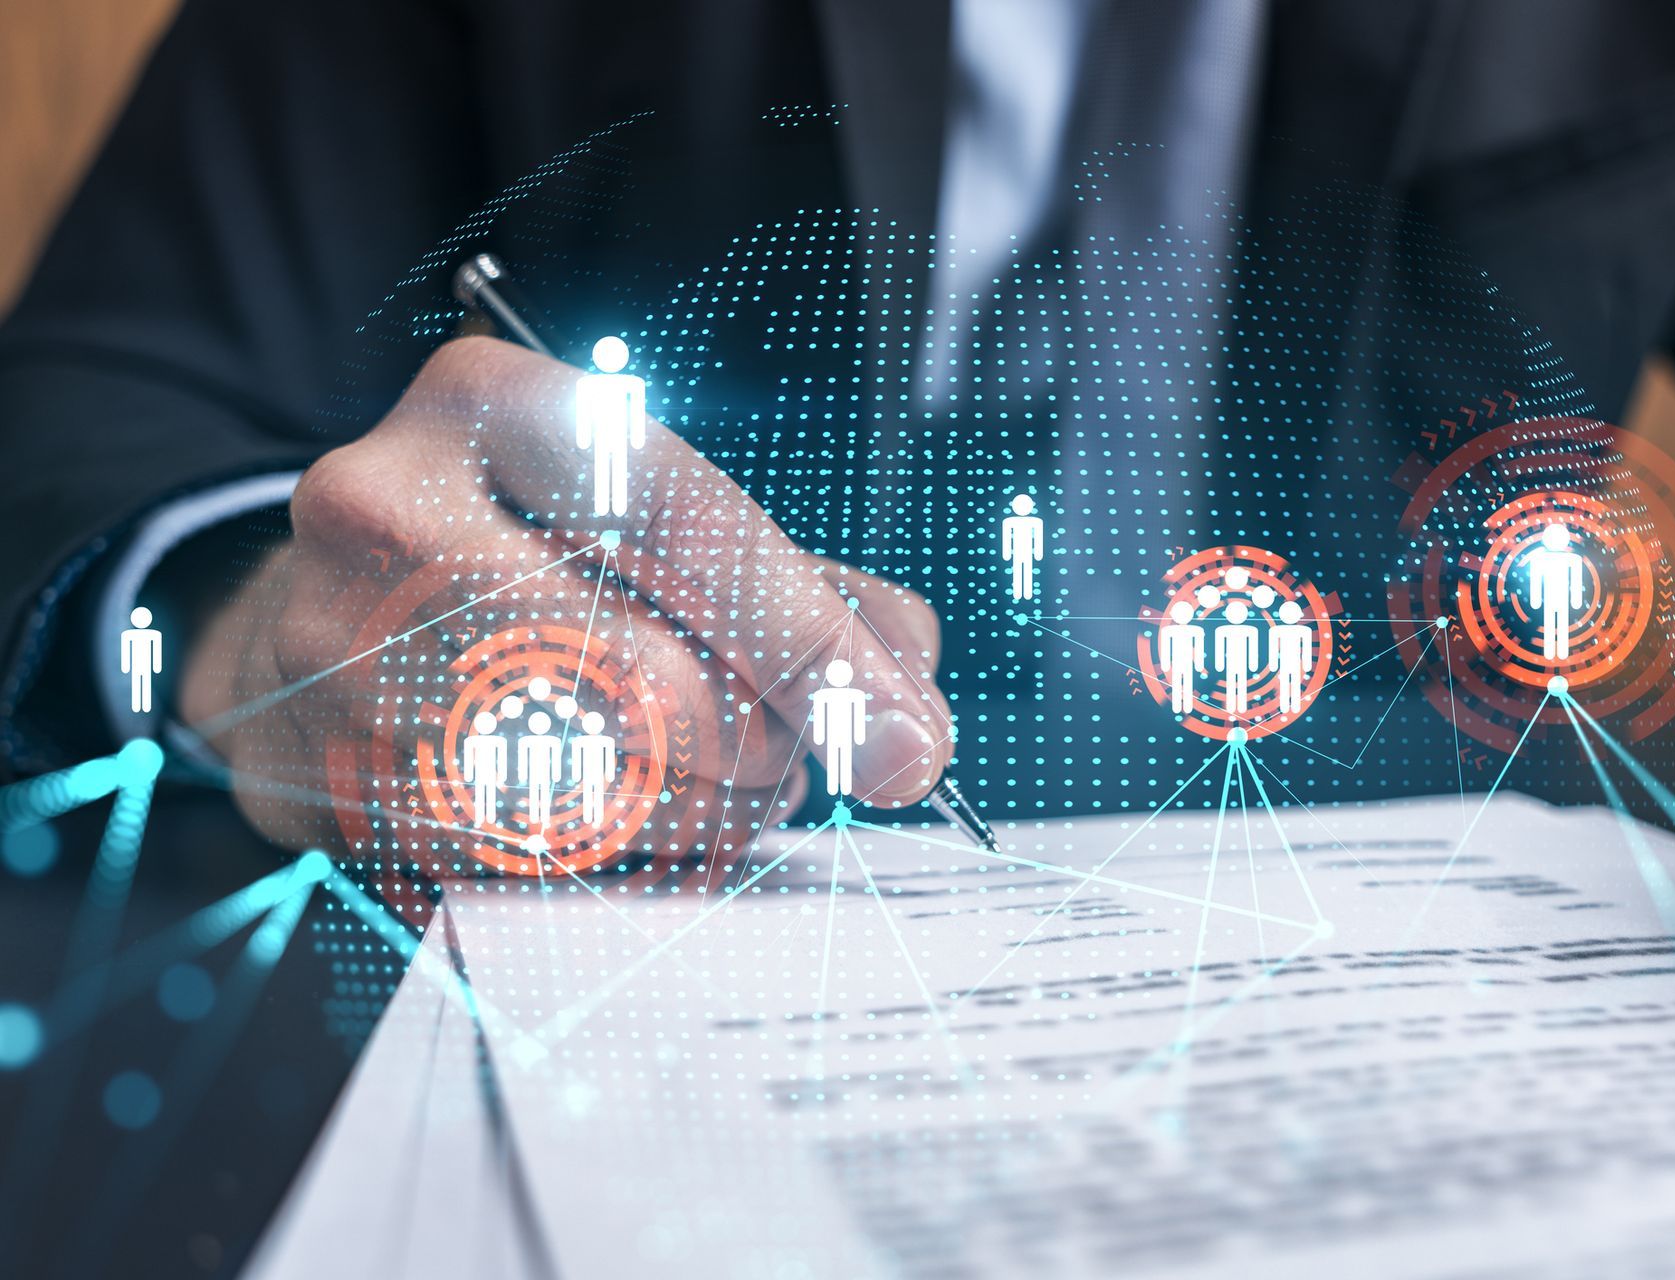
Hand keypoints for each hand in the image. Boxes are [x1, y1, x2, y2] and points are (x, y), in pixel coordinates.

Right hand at [180, 336, 952, 857]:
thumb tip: (907, 714)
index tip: (904, 734)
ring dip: (707, 814)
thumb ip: (809, 595)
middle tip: (797, 755)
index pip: (689, 527)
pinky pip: (541, 867)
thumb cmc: (527, 558)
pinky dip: (631, 859)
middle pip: (648, 687)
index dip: (813, 643)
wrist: (315, 620)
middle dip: (763, 748)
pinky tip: (640, 819)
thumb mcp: (660, 517)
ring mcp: (341, 660)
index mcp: (492, 408)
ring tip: (718, 779)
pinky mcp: (332, 790)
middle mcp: (390, 517)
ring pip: (600, 798)